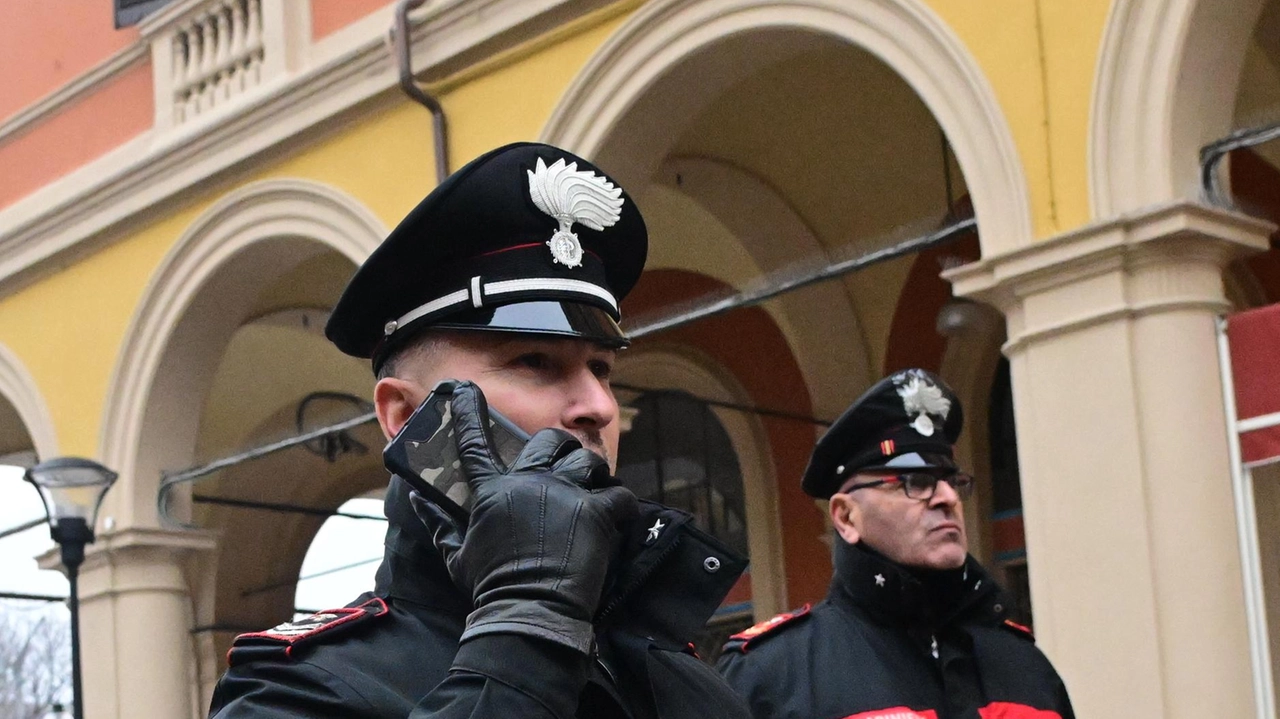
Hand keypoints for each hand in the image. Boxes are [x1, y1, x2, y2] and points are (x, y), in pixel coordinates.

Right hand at [411, 381, 637, 653]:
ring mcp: (564, 495)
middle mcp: (528, 483)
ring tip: (594, 485)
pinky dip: (619, 503)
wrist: (529, 612)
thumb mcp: (456, 555)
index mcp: (492, 492)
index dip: (469, 412)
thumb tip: (419, 501)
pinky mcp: (595, 512)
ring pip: (586, 460)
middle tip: (564, 462)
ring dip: (591, 470)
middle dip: (558, 446)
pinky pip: (618, 493)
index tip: (466, 389)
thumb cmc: (490, 586)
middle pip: (548, 441)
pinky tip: (616, 514)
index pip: (474, 441)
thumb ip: (438, 523)